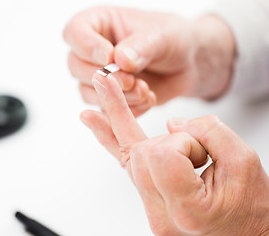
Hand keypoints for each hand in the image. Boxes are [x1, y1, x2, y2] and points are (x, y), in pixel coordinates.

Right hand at [63, 7, 234, 115]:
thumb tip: (120, 60)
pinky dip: (127, 109)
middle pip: (75, 66)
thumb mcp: (162, 35)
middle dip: (103, 78)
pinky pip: (106, 110)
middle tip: (130, 80)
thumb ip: (141, 46)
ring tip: (145, 90)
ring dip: (116, 97)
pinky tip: (147, 99)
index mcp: (99, 24)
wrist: (187, 64)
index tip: (108, 57)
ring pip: (87, 91)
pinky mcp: (109, 97)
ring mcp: (99, 76)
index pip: (75, 32)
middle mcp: (93, 50)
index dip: (86, 46)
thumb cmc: (173, 39)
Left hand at [80, 71, 268, 234]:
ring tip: (166, 136)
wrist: (248, 234)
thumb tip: (172, 123)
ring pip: (128, 153)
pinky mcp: (147, 198)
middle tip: (200, 158)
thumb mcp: (244, 161)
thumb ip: (208, 132)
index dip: (184, 141)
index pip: (162, 155)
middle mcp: (160, 213)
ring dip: (157, 142)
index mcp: (186, 209)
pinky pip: (124, 163)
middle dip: (170, 141)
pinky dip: (110, 136)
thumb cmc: (250, 207)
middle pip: (138, 152)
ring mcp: (151, 208)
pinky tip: (92, 117)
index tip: (204, 154)